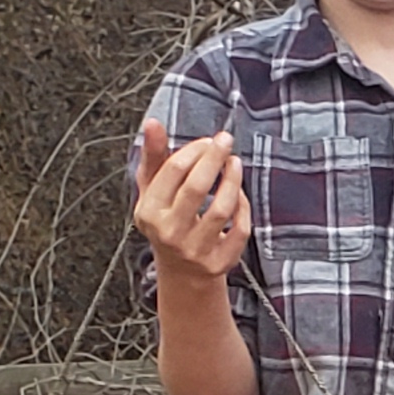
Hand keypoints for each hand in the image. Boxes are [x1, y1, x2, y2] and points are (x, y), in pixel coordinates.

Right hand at [132, 118, 252, 287]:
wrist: (181, 272)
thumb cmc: (167, 221)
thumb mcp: (153, 191)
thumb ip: (153, 157)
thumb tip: (152, 123)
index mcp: (150, 212)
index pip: (174, 171)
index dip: (195, 150)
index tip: (207, 141)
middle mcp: (170, 233)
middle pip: (197, 187)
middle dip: (215, 158)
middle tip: (226, 141)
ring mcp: (196, 251)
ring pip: (222, 208)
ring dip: (233, 180)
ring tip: (235, 163)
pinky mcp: (219, 263)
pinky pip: (240, 229)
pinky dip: (244, 208)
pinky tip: (239, 194)